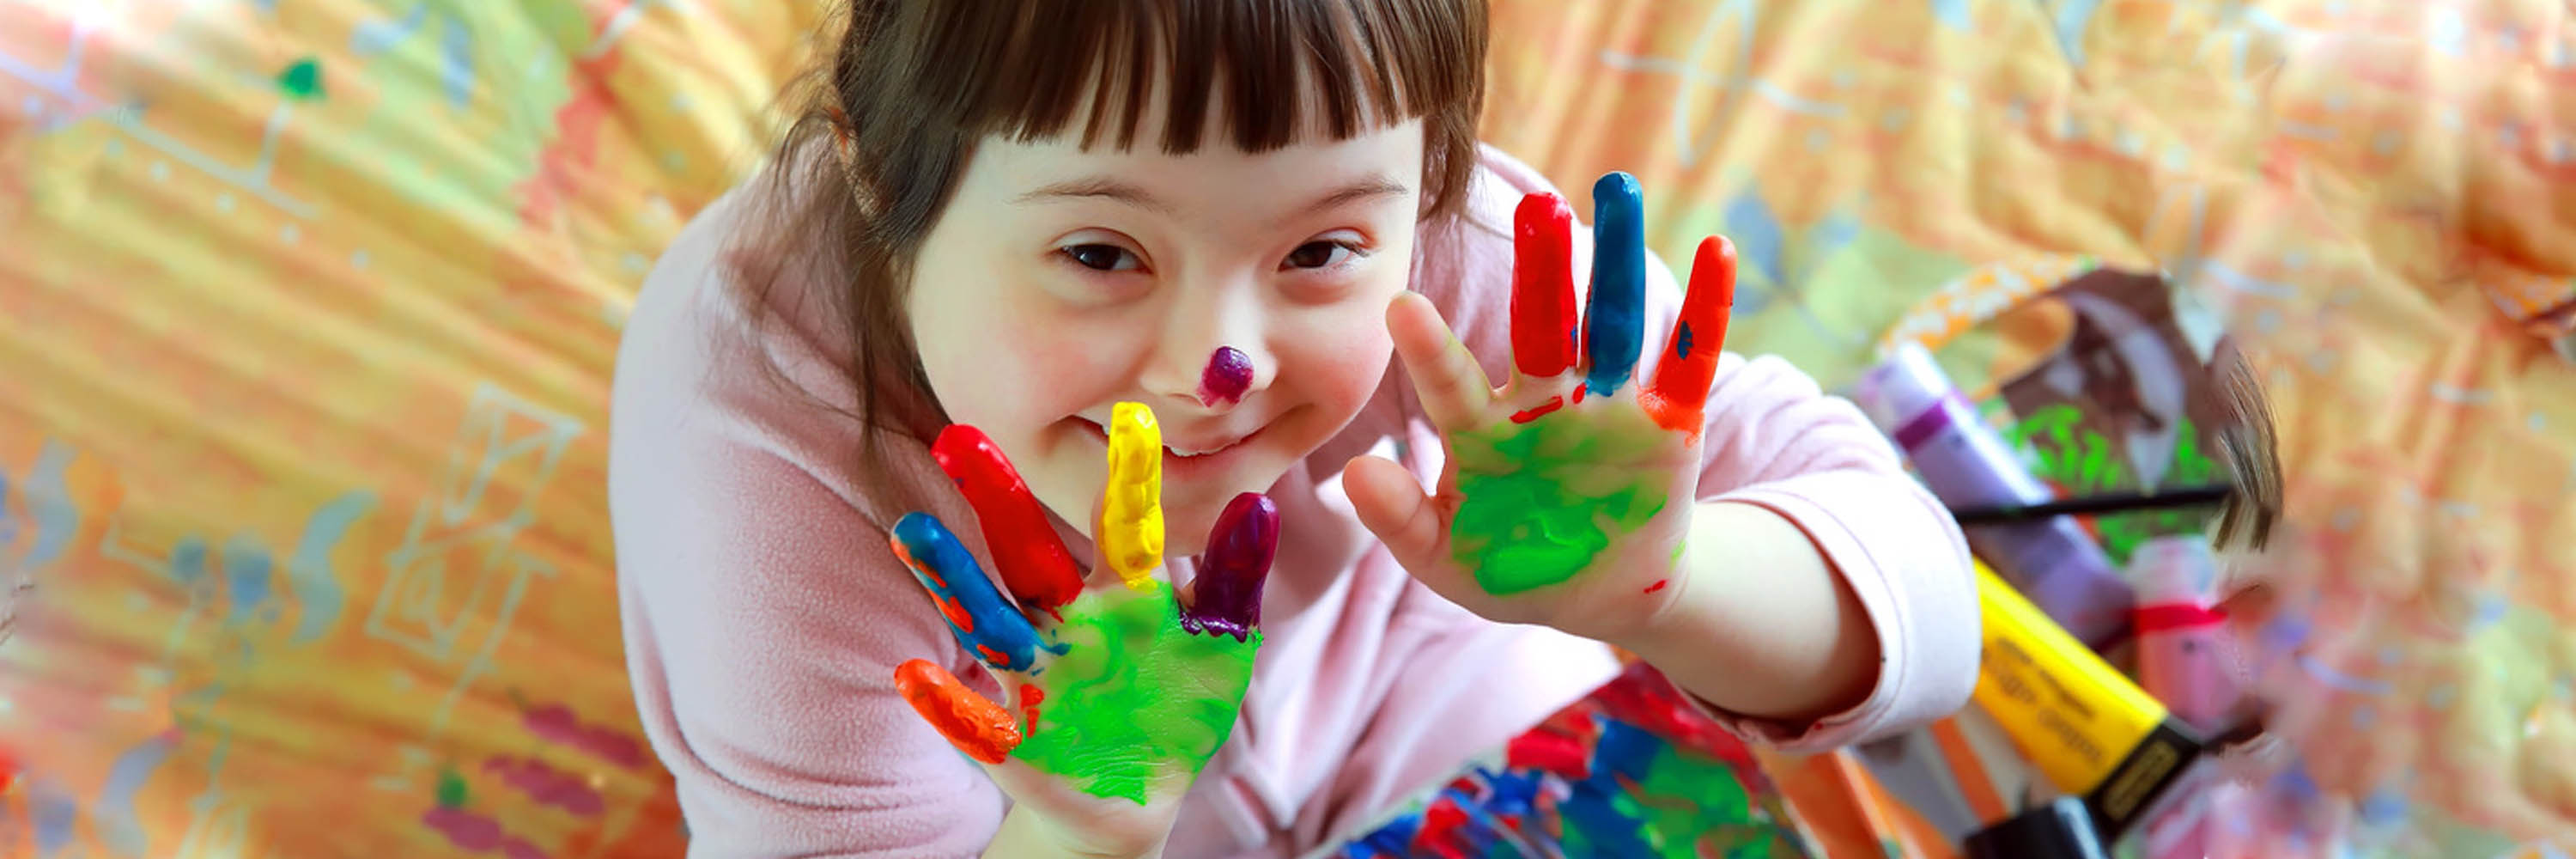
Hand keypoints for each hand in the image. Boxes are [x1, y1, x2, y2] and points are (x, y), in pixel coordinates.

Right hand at [890, 404, 1277, 857]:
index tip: (1132, 414)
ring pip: (989, 620)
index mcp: (1122, 592)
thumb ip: (1234, 578)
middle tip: (958, 435)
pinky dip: (946, 702)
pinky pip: (975, 721)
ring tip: (913, 530)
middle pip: (1028, 553)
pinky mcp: (1014, 741)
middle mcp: (1067, 620)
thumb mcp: (1221, 643)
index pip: (1122, 524)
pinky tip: (913, 678)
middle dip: (997, 499)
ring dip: (952, 579)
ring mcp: (1036, 676)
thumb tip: (1255, 502)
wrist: (1141, 794)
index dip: (1129, 476)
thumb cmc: (1179, 704)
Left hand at [1345, 173, 1738, 641]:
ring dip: (1616, 260)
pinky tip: (1719, 250)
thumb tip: (1353, 472)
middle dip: (1540, 267)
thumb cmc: (1509, 567)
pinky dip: (1708, 307)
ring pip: (1613, 322)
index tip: (1400, 305)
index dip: (1430, 349)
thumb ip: (1401, 521)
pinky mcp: (1670, 421)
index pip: (1452, 383)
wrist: (1597, 594)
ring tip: (1616, 190)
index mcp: (1483, 429)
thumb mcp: (1448, 559)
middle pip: (1541, 324)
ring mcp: (1608, 405)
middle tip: (1536, 207)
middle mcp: (1544, 400)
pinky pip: (1690, 358)